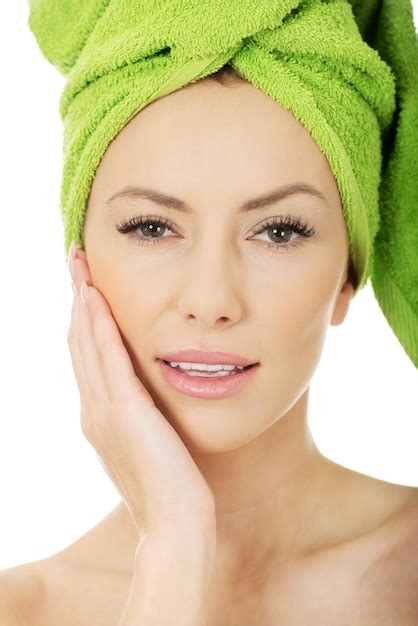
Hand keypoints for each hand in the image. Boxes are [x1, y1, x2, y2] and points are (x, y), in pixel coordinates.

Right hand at [67, 246, 214, 537]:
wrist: (176, 525)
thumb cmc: (172, 488)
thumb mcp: (151, 445)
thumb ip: (142, 419)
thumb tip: (146, 399)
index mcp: (101, 416)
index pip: (88, 356)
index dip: (84, 319)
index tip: (86, 285)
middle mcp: (94, 409)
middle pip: (80, 342)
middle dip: (77, 299)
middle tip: (76, 262)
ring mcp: (105, 410)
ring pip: (86, 344)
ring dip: (82, 301)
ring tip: (79, 265)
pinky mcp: (125, 411)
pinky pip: (107, 358)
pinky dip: (97, 324)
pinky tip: (94, 295)